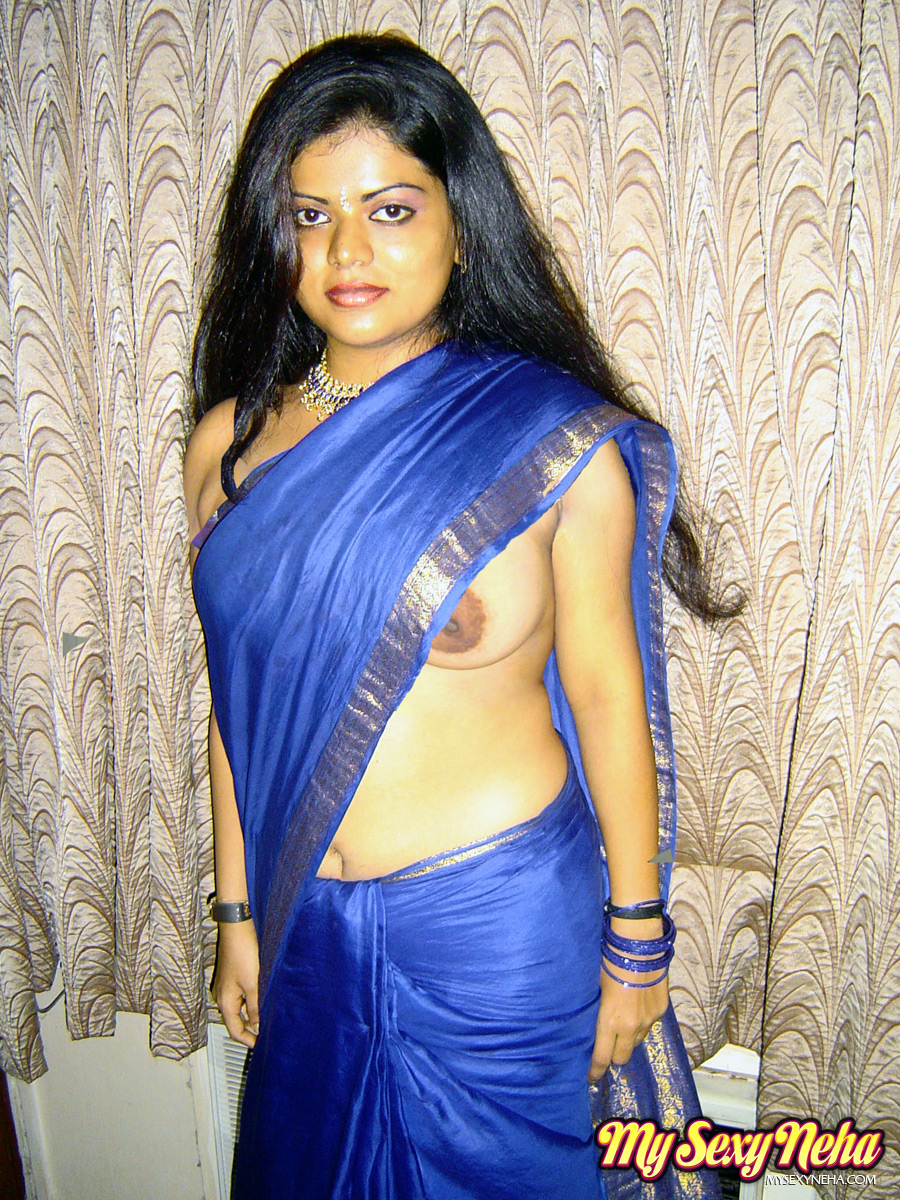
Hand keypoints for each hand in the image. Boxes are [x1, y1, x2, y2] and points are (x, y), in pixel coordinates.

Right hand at [212, 920, 259, 1047]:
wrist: (238, 928)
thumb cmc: (242, 952)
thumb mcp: (253, 984)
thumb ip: (255, 1007)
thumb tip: (258, 1026)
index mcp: (225, 1001)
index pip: (235, 1030)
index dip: (249, 1040)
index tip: (261, 1045)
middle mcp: (223, 996)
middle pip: (237, 1020)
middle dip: (251, 1027)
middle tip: (268, 1032)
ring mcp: (227, 986)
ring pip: (240, 1007)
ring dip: (253, 1013)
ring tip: (269, 1016)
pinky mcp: (233, 976)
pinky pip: (242, 995)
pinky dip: (252, 1000)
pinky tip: (264, 997)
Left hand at [588, 916, 668, 1080]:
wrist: (638, 947)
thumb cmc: (609, 964)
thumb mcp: (596, 990)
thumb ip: (598, 1013)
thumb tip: (593, 1025)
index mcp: (610, 1023)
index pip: (602, 1058)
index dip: (596, 1070)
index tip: (592, 1076)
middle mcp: (630, 1027)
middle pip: (622, 1057)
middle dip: (614, 1056)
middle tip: (608, 1048)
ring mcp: (648, 1020)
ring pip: (637, 1041)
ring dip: (629, 1038)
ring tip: (623, 1022)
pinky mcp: (660, 1011)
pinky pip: (649, 1025)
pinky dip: (642, 1022)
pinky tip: (636, 1007)